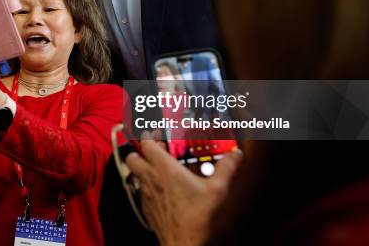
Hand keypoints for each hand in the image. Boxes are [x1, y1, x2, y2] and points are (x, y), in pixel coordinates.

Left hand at [126, 141, 241, 245]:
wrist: (182, 242)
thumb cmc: (196, 217)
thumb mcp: (217, 190)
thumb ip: (226, 168)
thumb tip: (235, 155)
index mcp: (165, 169)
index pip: (147, 143)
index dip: (149, 135)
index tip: (156, 133)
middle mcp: (151, 178)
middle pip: (132, 157)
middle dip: (140, 151)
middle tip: (154, 151)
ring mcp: (145, 193)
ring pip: (134, 173)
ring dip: (142, 167)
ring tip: (158, 168)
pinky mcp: (145, 206)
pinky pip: (140, 189)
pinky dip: (146, 185)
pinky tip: (161, 189)